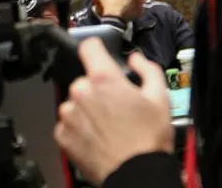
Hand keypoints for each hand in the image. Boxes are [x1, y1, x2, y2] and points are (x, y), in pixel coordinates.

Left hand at [54, 38, 172, 185]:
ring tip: (108, 125)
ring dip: (87, 109)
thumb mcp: (160, 98)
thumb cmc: (148, 140)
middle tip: (115, 106)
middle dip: (97, 89)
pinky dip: (79, 127)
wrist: (136, 175)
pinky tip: (97, 136)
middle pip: (84, 80)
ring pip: (75, 102)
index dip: (96, 48)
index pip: (88, 47)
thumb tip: (137, 59)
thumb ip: (147, 70)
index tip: (98, 52)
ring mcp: (68, 113)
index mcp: (103, 79)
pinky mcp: (62, 133)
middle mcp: (80, 92)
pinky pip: (68, 123)